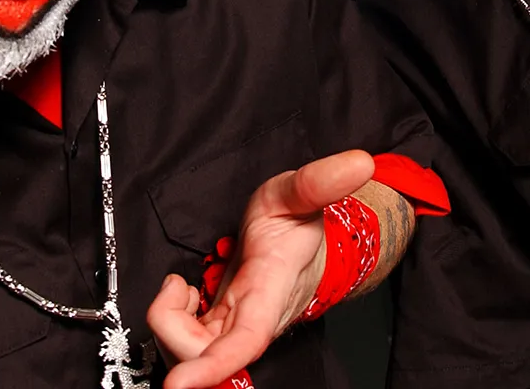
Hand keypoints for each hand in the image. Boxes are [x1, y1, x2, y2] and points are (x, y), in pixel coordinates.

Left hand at [146, 150, 374, 388]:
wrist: (301, 242)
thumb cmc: (297, 222)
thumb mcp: (299, 191)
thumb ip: (320, 179)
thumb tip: (359, 162)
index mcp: (269, 291)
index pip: (245, 340)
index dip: (212, 366)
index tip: (178, 385)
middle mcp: (252, 322)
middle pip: (202, 354)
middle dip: (171, 331)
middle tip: (176, 287)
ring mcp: (234, 330)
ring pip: (190, 352)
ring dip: (170, 325)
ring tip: (179, 288)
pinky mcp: (220, 330)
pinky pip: (188, 344)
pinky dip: (173, 323)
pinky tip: (183, 297)